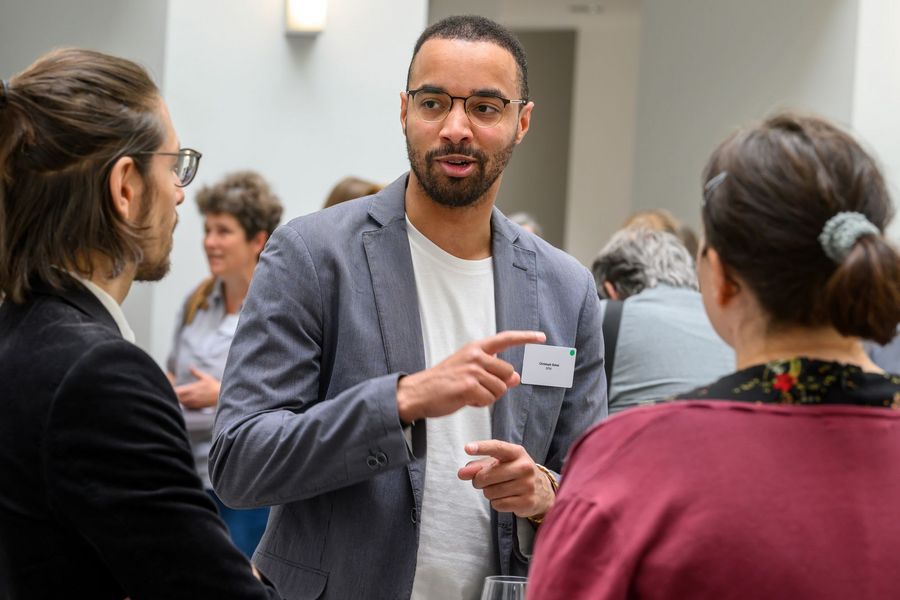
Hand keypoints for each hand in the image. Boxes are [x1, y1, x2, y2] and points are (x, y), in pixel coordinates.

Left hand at [175, 367, 220, 408]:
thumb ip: (196, 372)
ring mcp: (194, 401)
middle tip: (174, 393)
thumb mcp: (205, 377)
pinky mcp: (197, 405)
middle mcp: (192, 396)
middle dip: (175, 395)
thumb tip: (190, 366)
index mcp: (192, 388)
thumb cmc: (213, 385)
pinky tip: (185, 401)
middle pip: (178, 397)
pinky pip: (187, 406)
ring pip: (182, 402)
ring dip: (179, 400)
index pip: (178, 390)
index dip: (174, 390)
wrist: (221, 395)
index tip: (172, 388)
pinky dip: (184, 404)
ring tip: (178, 397)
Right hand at [396, 330, 545, 422]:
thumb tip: (517, 377)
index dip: (525, 337)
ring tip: (468, 394)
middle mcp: (476, 355)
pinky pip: (489, 399)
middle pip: (508, 373)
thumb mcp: (469, 372)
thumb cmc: (444, 383)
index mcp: (476, 348)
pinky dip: (479, 404)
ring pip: (500, 389)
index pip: (506, 339)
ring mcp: (473, 369)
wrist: (418, 393)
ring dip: (488, 397)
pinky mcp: (469, 385)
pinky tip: (464, 400)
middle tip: (476, 390)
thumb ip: (493, 372)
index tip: (542, 337)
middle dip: (498, 386)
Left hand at [457, 440, 555, 518]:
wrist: (542, 490)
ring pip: (490, 492)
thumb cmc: (514, 472)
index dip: (482, 447)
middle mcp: (524, 467)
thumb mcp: (498, 463)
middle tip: (483, 481)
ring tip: (499, 489)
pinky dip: (496, 503)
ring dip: (488, 492)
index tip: (467, 448)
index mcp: (517, 453)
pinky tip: (506, 498)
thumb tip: (462, 473)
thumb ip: (477, 466)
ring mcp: (527, 485)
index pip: (497, 447)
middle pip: (486, 476)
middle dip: (478, 480)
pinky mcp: (527, 502)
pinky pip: (498, 504)